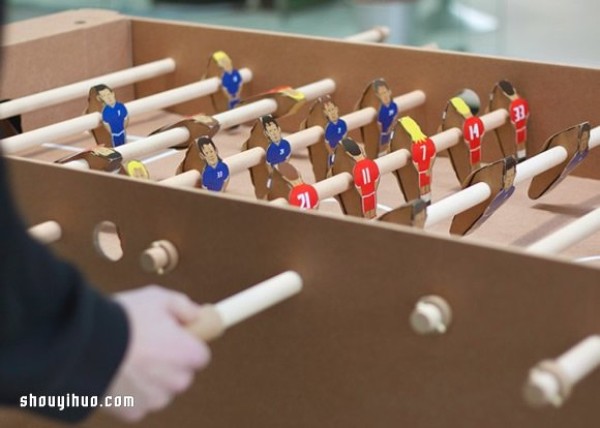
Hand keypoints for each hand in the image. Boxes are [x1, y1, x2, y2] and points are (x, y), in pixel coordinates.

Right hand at [105, 286, 209, 421]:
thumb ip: (183, 306)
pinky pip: (138, 403)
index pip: (200, 356)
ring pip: (160, 391)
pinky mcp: (133, 412)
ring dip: (150, 380)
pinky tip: (117, 374)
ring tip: (127, 360)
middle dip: (169, 364)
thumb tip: (197, 315)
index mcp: (187, 353)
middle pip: (181, 375)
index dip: (186, 345)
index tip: (173, 338)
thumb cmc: (124, 317)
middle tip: (146, 347)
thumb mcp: (157, 298)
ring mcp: (155, 399)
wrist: (84, 343)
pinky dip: (130, 393)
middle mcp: (176, 380)